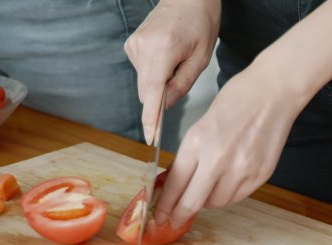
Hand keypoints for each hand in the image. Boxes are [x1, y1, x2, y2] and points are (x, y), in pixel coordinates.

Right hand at [124, 0, 219, 143]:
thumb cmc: (200, 21)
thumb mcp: (200, 58)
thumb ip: (182, 84)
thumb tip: (166, 105)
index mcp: (163, 50)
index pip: (152, 92)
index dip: (152, 118)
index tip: (151, 137)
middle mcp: (143, 48)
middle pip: (147, 91)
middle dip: (162, 95)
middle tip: (182, 75)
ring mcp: (134, 46)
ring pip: (145, 83)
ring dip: (160, 82)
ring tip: (177, 59)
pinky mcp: (131, 45)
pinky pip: (143, 72)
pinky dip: (155, 72)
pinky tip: (167, 56)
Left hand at [153, 63, 309, 227]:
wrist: (274, 91)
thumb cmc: (237, 99)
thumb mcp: (201, 124)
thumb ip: (189, 155)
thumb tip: (175, 182)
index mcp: (197, 143)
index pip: (174, 185)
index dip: (164, 205)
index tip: (159, 216)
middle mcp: (218, 160)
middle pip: (192, 203)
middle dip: (178, 215)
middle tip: (173, 221)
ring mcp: (242, 170)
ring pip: (217, 203)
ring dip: (207, 201)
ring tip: (206, 189)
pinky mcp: (260, 175)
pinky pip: (238, 197)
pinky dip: (228, 195)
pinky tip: (226, 182)